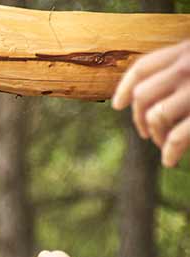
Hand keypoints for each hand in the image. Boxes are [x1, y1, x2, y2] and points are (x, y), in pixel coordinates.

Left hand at [112, 40, 189, 166]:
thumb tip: (143, 96)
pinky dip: (170, 151)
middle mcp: (187, 65)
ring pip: (156, 115)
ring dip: (156, 135)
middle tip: (146, 134)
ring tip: (162, 144)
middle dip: (139, 118)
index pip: (144, 67)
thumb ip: (178, 70)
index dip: (125, 87)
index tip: (117, 106)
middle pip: (143, 94)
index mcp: (187, 51)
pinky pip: (177, 136)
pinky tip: (170, 160)